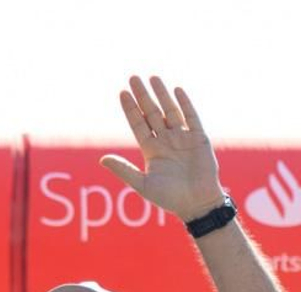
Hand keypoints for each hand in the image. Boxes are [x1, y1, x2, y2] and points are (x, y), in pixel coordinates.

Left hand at [100, 76, 223, 220]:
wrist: (198, 205)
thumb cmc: (170, 198)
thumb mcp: (143, 185)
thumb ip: (124, 170)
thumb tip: (102, 159)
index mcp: (152, 150)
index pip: (139, 124)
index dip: (131, 109)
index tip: (122, 93)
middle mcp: (166, 141)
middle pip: (152, 113)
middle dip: (143, 96)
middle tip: (133, 78)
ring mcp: (182, 138)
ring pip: (170, 111)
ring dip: (161, 94)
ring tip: (153, 78)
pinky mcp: (199, 139)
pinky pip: (191, 117)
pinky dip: (184, 104)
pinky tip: (176, 90)